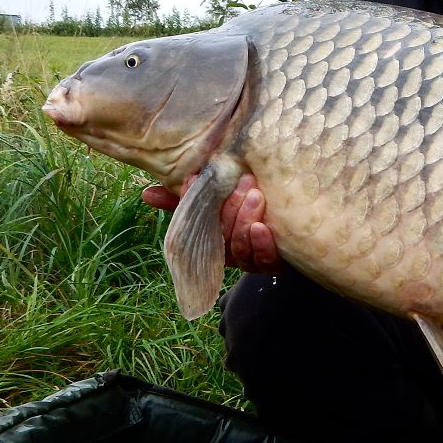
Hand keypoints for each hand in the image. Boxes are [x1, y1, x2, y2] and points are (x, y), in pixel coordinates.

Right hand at [141, 174, 282, 272]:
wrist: (295, 230)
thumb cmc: (251, 213)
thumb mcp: (220, 203)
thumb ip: (187, 200)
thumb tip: (146, 194)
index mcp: (212, 237)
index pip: (194, 222)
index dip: (191, 201)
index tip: (196, 178)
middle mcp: (229, 252)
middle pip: (220, 234)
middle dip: (229, 207)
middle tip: (242, 180)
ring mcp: (250, 260)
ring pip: (240, 245)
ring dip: (244, 219)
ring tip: (254, 195)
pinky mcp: (273, 263)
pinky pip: (264, 259)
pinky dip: (261, 243)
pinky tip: (262, 227)